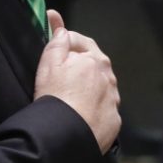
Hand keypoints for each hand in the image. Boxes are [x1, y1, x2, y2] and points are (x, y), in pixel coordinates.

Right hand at [34, 10, 120, 152]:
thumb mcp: (49, 63)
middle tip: (61, 74)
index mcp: (95, 59)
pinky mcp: (113, 120)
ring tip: (69, 97)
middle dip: (80, 65)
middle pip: (94, 65)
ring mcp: (113, 100)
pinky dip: (94, 109)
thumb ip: (57, 42)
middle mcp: (109, 78)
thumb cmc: (55, 97)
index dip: (67, 40)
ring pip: (101, 87)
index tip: (58, 40)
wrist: (66, 135)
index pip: (81, 42)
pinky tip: (80, 113)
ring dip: (89, 88)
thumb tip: (61, 28)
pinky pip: (103, 109)